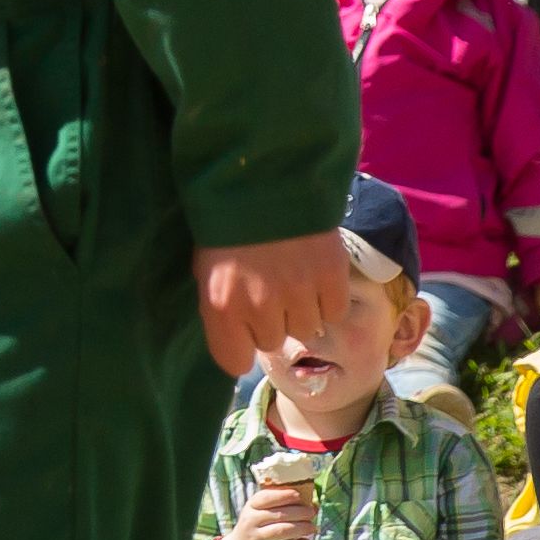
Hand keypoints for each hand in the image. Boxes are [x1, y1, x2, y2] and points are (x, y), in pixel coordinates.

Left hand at [198, 234, 358, 378]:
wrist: (266, 177)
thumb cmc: (227, 224)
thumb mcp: (206, 266)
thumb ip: (220, 308)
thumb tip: (237, 341)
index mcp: (221, 306)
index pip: (234, 362)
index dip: (240, 348)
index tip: (243, 333)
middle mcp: (260, 306)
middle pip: (272, 343)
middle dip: (271, 321)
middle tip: (269, 289)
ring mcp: (300, 293)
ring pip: (306, 329)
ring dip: (301, 310)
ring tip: (293, 278)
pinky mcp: (332, 278)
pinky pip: (333, 311)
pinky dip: (327, 298)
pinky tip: (316, 275)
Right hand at [212, 478, 319, 539]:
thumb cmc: (257, 527)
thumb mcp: (261, 512)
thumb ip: (282, 506)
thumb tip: (313, 505)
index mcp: (251, 506)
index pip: (266, 497)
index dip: (283, 495)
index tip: (298, 495)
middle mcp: (251, 521)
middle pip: (279, 514)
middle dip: (299, 512)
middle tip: (311, 512)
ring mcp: (256, 539)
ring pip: (282, 531)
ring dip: (301, 528)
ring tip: (312, 527)